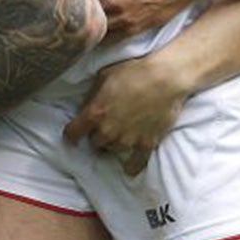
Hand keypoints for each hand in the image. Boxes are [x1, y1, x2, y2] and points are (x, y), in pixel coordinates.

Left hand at [62, 55, 189, 175]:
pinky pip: (135, 163)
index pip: (72, 133)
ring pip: (112, 150)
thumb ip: (93, 95)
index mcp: (94, 113)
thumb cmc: (135, 71)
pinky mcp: (146, 144)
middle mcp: (108, 131)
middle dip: (98, 135)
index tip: (75, 132)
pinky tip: (129, 168)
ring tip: (121, 135)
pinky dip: (132, 166)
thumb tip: (86, 106)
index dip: (72, 132)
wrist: (166, 78)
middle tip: (106, 126)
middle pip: (95, 142)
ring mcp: (127, 140)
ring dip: (114, 144)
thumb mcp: (105, 76)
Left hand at [72, 0, 191, 36]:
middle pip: (80, 11)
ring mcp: (124, 18)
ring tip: (77, 16)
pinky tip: (94, 27)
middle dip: (71, 7)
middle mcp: (114, 1)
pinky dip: (98, 34)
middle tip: (63, 3)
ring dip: (84, 22)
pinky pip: (107, 38)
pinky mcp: (133, 29)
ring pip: (93, 27)